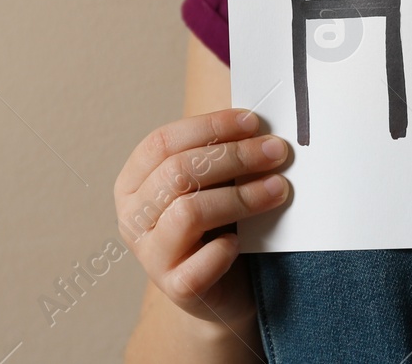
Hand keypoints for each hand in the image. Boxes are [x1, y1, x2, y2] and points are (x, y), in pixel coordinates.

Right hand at [114, 109, 292, 326]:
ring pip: (189, 212)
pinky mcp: (176, 289)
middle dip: (234, 156)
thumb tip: (260, 130)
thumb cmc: (220, 223)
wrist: (227, 287)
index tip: (252, 122)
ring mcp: (151, 256)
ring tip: (278, 189)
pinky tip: (242, 241)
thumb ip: (224, 154)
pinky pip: (201, 264)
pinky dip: (225, 249)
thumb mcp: (216, 182)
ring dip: (241, 197)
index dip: (208, 126)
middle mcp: (133, 218)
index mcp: (134, 183)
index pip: (162, 143)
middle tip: (277, 152)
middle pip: (178, 173)